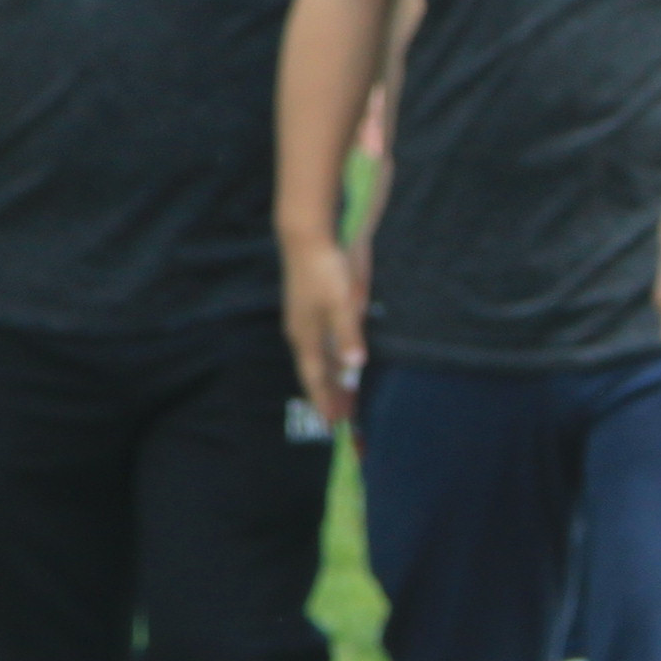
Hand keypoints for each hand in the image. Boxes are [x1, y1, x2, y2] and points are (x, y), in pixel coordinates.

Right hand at [283, 233, 367, 429]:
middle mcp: (306, 333)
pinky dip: (337, 360)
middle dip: (331, 396)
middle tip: (345, 422)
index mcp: (306, 336)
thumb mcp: (340, 303)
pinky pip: (328, 344)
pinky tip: (346, 365)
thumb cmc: (324, 270)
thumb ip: (348, 334)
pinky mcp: (321, 308)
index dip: (325, 401)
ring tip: (349, 400)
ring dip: (336, 380)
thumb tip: (354, 365)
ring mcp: (312, 320)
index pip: (316, 378)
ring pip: (324, 359)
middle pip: (319, 373)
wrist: (310, 234)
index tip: (333, 426)